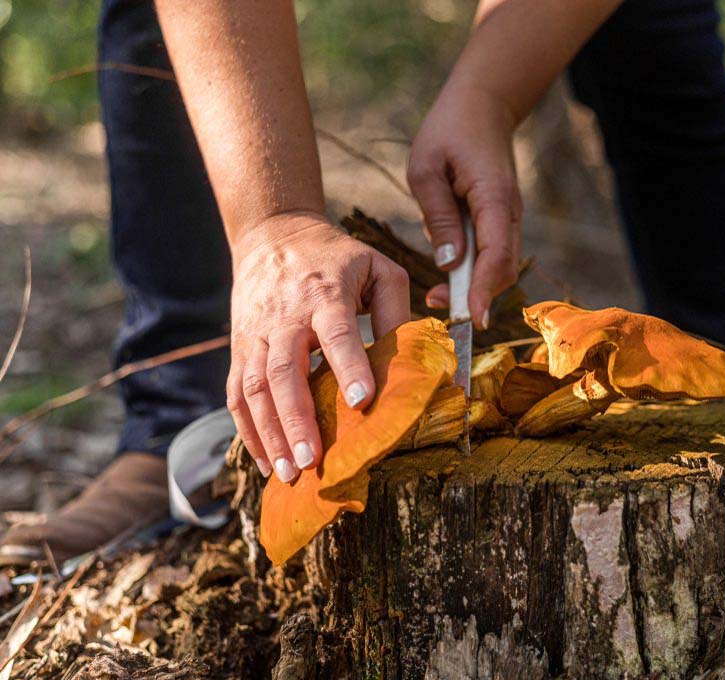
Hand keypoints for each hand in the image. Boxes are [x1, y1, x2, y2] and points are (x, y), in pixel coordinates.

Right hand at [227, 212, 409, 481]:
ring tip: (289, 473)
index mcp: (326, 293)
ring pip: (255, 389)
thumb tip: (414, 357)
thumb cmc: (337, 257)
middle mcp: (286, 317)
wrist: (273, 234)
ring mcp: (257, 335)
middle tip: (313, 460)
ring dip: (271, 434)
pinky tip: (268, 461)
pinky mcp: (240, 349)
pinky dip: (248, 431)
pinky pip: (237, 394)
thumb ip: (397, 309)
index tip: (361, 402)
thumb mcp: (377, 268)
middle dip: (298, 419)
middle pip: (286, 371)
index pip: (337, 333)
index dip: (349, 366)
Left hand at [407, 81, 522, 328]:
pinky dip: (474, 272)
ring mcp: (509, 218)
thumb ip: (437, 216)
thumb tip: (448, 263)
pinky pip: (492, 255)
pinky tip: (447, 274)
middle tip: (438, 312)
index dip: (483, 290)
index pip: (495, 254)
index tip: (472, 319)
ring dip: (474, 288)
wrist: (483, 106)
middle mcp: (510, 213)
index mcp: (493, 197)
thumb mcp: (426, 168)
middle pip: (503, 269)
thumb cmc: (449, 131)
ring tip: (436, 297)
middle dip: (476, 297)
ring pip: (500, 267)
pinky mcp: (500, 221)